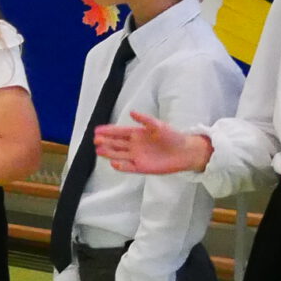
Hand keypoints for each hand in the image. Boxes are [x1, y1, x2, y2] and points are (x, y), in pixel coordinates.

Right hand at [91, 109, 209, 174]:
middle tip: (96, 140)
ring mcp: (137, 156)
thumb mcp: (159, 125)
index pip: (119, 132)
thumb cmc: (173, 137)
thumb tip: (132, 112)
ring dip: (109, 153)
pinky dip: (121, 166)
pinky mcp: (141, 167)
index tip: (97, 130)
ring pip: (119, 155)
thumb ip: (145, 120)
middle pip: (116, 144)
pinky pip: (128, 167)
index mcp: (137, 134)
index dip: (108, 131)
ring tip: (99, 150)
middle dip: (106, 142)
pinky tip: (113, 162)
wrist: (185, 152)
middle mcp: (135, 145)